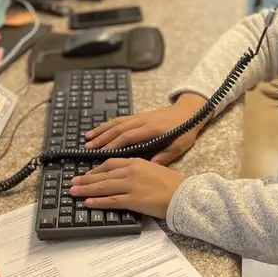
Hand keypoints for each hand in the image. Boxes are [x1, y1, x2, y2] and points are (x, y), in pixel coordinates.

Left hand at [69, 158, 183, 218]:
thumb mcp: (155, 168)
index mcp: (136, 162)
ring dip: (86, 190)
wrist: (182, 195)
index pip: (110, 163)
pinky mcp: (133, 200)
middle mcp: (131, 172)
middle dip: (86, 179)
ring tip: (74, 192)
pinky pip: (111, 201)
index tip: (88, 173)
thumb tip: (129, 173)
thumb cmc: (173, 183)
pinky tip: (88, 203)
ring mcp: (131, 186)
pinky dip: (98, 202)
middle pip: (102, 175)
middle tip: (73, 182)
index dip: (96, 169)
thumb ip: (140, 169)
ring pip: (103, 187)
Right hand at [84, 94, 207, 164]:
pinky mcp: (140, 116)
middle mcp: (143, 121)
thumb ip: (166, 155)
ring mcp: (140, 117)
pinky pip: (121, 119)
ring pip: (117, 122)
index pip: (129, 136)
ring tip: (87, 137)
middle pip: (118, 128)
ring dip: (101, 130)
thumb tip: (152, 165)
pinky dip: (108, 124)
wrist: (190, 111)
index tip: (102, 153)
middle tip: (88, 147)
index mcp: (152, 129)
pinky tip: (99, 129)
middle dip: (102, 138)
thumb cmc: (186, 130)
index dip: (114, 144)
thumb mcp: (181, 145)